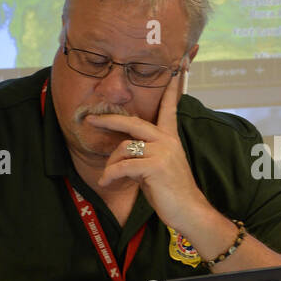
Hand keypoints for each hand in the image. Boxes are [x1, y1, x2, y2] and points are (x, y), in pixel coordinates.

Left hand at [87, 68, 210, 232]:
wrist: (189, 210)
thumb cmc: (172, 192)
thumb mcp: (160, 167)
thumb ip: (145, 153)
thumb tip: (122, 153)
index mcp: (170, 138)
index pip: (169, 108)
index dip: (170, 90)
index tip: (175, 70)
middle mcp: (167, 140)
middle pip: (132, 122)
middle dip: (109, 119)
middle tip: (91, 118)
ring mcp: (162, 152)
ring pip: (124, 149)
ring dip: (111, 165)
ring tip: (108, 179)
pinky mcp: (155, 167)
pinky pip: (123, 166)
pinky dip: (111, 175)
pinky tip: (108, 183)